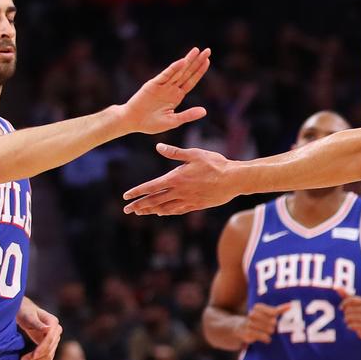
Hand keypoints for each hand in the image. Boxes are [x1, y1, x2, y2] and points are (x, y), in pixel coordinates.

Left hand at [18, 298, 62, 359]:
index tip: (31, 356)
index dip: (41, 349)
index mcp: (53, 322)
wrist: (25, 312)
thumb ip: (37, 323)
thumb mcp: (28, 316)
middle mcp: (57, 330)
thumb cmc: (25, 311)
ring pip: (49, 356)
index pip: (50, 339)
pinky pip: (47, 357)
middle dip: (36, 357)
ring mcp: (55, 338)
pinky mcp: (50, 344)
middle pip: (49, 349)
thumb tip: (48, 329)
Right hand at [118, 47, 210, 134]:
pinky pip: (166, 75)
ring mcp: (162, 85)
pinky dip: (174, 68)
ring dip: (187, 60)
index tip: (207, 61)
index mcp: (176, 96)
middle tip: (208, 50)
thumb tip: (205, 111)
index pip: (191, 81)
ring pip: (178, 71)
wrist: (132, 122)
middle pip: (187, 72)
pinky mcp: (153, 84)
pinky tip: (182, 62)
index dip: (199, 71)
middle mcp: (170, 88)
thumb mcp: (173, 121)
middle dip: (197, 62)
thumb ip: (188, 115)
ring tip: (196, 50)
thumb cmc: (151, 123)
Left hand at [122, 144, 237, 215]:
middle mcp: (179, 192)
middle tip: (127, 210)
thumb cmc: (215, 163)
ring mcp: (188, 200)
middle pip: (155, 200)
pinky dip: (167, 212)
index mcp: (176, 178)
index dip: (137, 192)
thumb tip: (159, 147)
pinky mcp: (196, 205)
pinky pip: (178, 210)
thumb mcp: (194, 154)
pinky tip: (161, 212)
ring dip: (151, 210)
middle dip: (139, 205)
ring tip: (140, 212)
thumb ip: (175, 152)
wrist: (234, 179)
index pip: (151, 187)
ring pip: (165, 208)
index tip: (126, 196)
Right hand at [237, 303, 290, 343]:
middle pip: (272, 322)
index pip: (274, 312)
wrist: (238, 328)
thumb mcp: (266, 313)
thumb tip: (290, 306)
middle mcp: (252, 314)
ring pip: (268, 330)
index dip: (277, 317)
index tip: (278, 318)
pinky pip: (263, 336)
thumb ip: (278, 309)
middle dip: (273, 326)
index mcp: (258, 307)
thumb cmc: (258, 320)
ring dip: (269, 333)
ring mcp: (249, 324)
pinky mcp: (248, 333)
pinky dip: (266, 338)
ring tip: (267, 333)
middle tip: (270, 327)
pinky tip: (266, 339)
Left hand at [338, 289, 360, 341]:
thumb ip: (347, 296)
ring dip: (347, 320)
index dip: (343, 303)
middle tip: (346, 316)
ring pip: (350, 317)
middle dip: (345, 313)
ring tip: (347, 321)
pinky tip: (349, 326)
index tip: (341, 308)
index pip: (351, 299)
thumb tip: (337, 287)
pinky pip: (354, 325)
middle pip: (349, 309)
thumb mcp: (356, 304)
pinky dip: (350, 325)